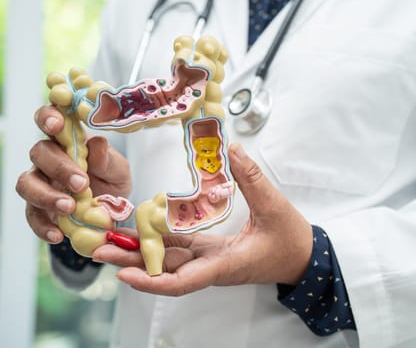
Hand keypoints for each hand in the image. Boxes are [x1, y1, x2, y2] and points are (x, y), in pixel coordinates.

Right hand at [15, 105, 131, 243]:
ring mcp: (41, 183)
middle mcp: (49, 158)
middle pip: (39, 153)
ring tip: (69, 208)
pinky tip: (58, 235)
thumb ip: (107, 158)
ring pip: (27, 183)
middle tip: (81, 183)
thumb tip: (97, 145)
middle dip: (59, 167)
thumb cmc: (112, 180)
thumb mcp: (118, 169)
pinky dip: (43, 226)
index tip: (57, 124)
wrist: (113, 211)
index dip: (48, 117)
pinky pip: (32, 215)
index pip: (50, 120)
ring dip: (47, 196)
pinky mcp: (40, 208)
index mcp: (67, 140)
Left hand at [92, 143, 312, 294]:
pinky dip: (161, 239)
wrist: (301, 257)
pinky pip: (181, 248)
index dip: (151, 281)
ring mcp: (210, 259)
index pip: (182, 281)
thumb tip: (233, 149)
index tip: (124, 274)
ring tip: (111, 238)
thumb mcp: (274, 206)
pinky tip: (143, 226)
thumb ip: (252, 178)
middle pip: (165, 270)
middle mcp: (211, 266)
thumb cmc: (290, 240)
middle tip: (99, 250)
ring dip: (141, 250)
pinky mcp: (212, 251)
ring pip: (169, 259)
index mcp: (225, 264)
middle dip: (132, 262)